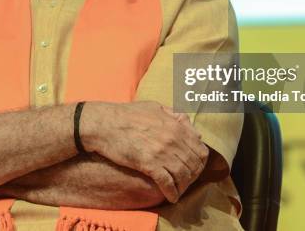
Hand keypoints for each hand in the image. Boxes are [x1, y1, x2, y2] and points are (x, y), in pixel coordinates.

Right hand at [80, 101, 208, 203]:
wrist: (105, 124)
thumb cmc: (127, 114)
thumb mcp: (154, 107)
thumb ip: (174, 114)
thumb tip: (189, 124)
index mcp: (176, 126)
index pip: (200, 149)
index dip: (200, 161)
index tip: (194, 166)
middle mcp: (173, 140)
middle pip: (195, 164)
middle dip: (194, 175)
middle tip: (187, 180)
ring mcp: (162, 153)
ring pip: (184, 175)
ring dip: (184, 186)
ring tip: (179, 189)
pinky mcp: (149, 164)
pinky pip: (167, 183)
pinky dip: (172, 192)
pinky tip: (172, 197)